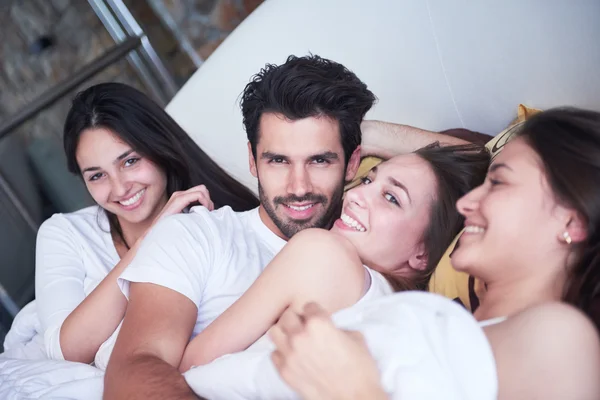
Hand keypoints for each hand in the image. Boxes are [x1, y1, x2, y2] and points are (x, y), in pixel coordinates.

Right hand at [133, 185, 213, 246]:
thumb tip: (208, 214)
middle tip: (208, 213)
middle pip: (203, 189)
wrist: (155, 235)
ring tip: (205, 213)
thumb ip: (193, 214)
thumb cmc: (170, 231)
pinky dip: (205, 202)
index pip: (201, 191)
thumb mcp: (185, 220)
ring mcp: (178, 196)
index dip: (208, 201)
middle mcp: (179, 194)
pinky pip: (199, 194)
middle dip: (209, 200)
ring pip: (202, 189)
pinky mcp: (178, 199)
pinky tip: (202, 212)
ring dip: (208, 201)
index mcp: (181, 198)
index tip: (208, 213)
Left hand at [270, 303, 386, 399]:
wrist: (355, 399)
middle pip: (287, 315)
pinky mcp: (285, 372)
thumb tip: (332, 330)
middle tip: (305, 325)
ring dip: (284, 333)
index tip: (317, 316)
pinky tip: (293, 356)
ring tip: (294, 338)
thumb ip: (339, 329)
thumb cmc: (360, 372)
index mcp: (319, 324)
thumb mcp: (357, 339)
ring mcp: (290, 355)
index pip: (308, 305)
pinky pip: (274, 354)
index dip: (315, 311)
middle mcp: (300, 336)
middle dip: (297, 319)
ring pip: (274, 332)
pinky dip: (282, 353)